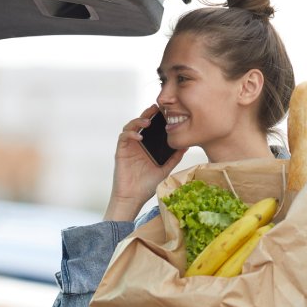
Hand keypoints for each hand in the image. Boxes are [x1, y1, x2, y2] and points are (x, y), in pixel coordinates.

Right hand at [104, 105, 185, 221]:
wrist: (133, 198)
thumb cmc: (147, 186)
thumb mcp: (165, 169)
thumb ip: (174, 157)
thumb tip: (186, 145)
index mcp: (148, 146)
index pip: (152, 127)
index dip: (157, 117)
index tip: (166, 111)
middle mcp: (137, 144)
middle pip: (140, 123)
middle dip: (147, 113)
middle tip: (156, 108)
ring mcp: (128, 147)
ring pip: (130, 126)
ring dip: (138, 121)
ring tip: (148, 122)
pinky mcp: (121, 151)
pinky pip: (123, 137)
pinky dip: (130, 134)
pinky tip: (139, 137)